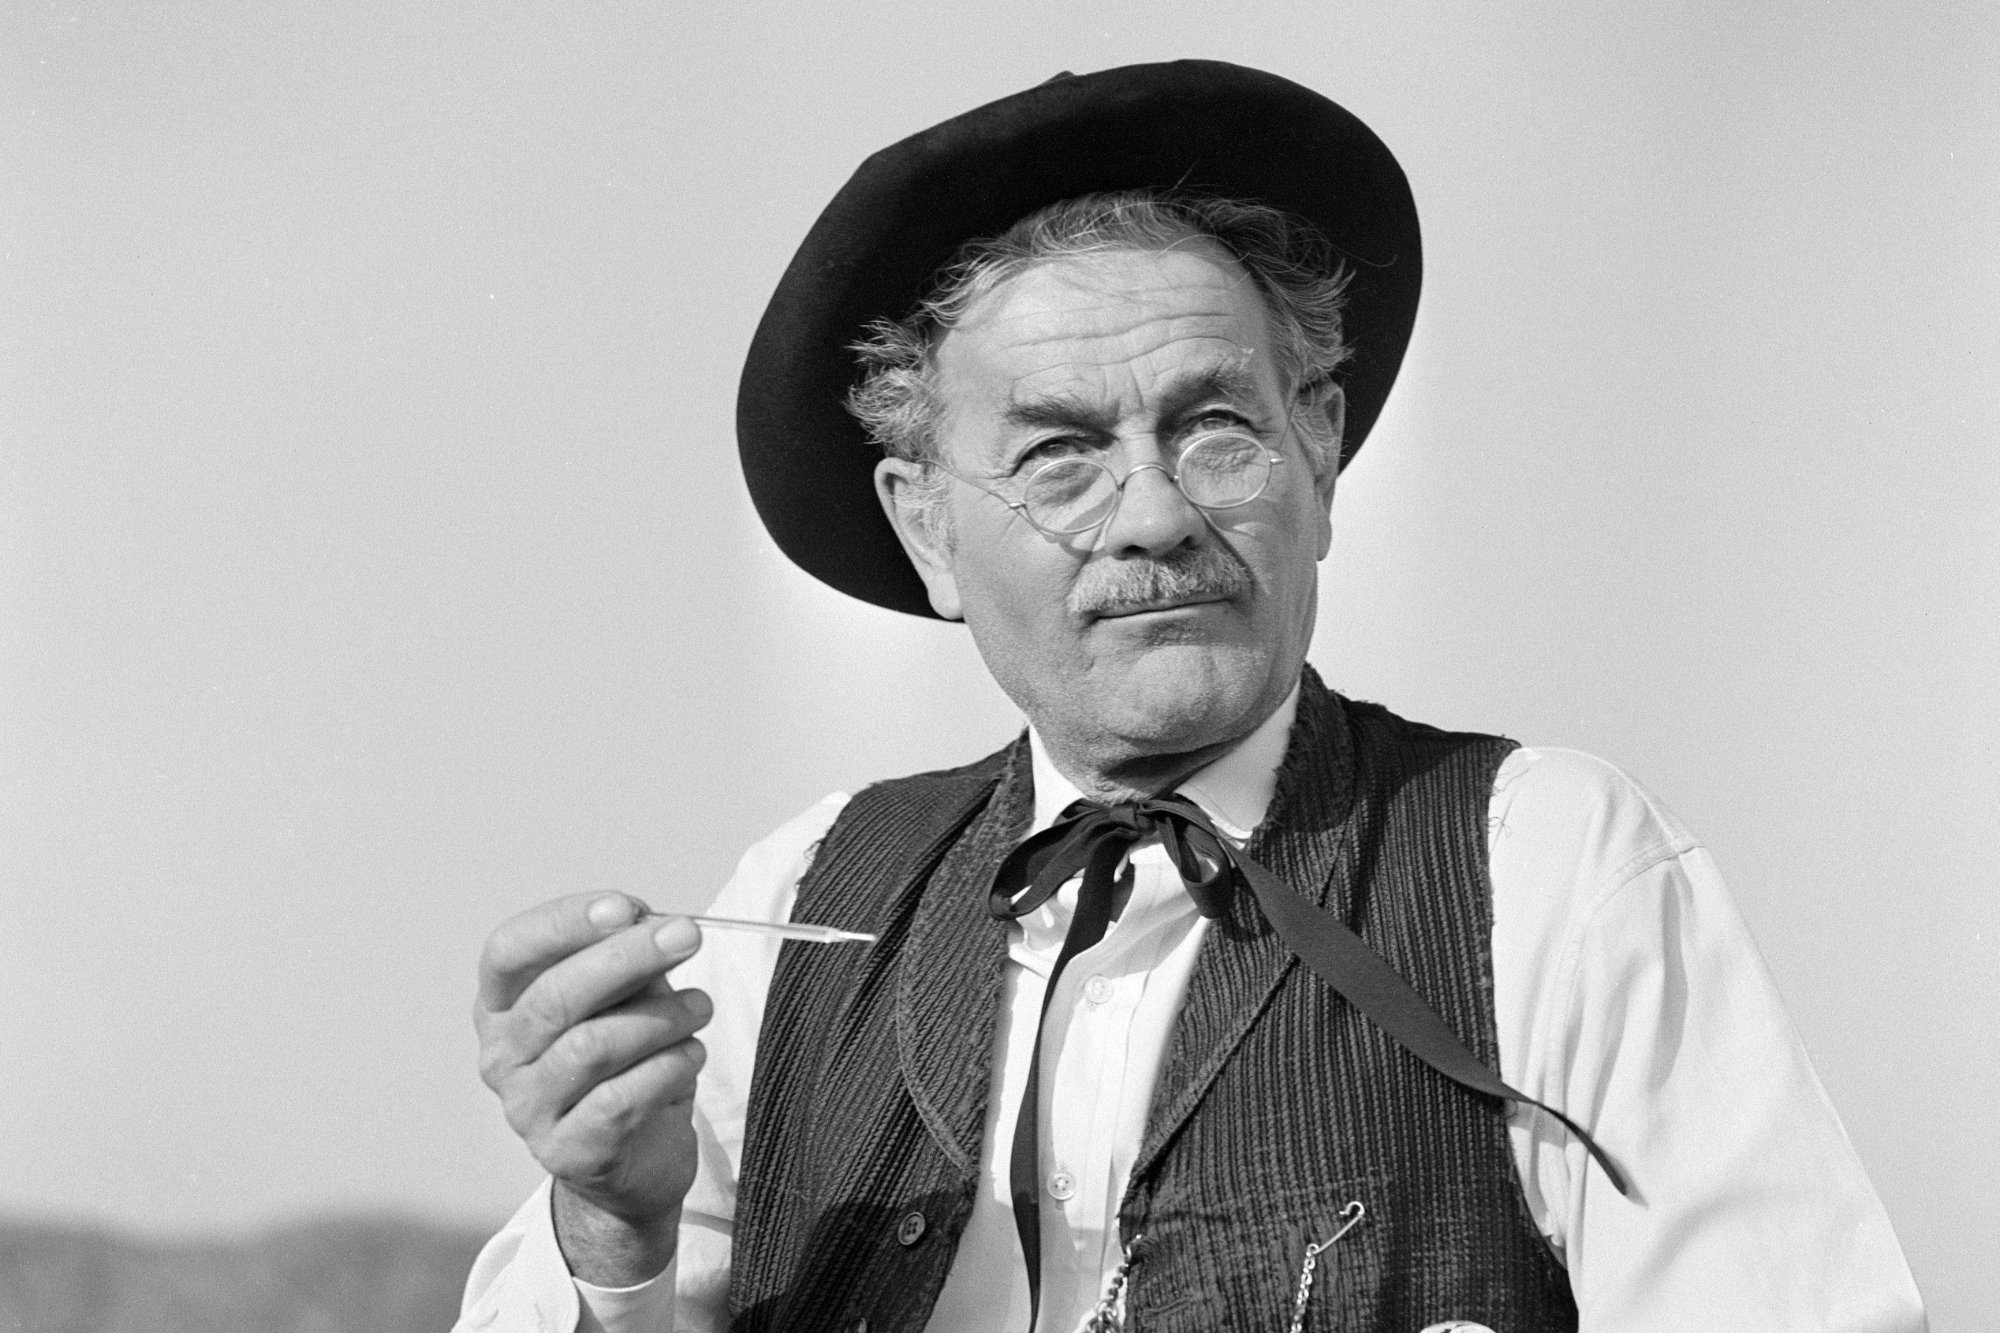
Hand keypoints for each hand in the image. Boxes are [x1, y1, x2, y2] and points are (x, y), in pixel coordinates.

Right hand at [474, 892, 711, 1284]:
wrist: (639, 1156)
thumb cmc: (626, 1061)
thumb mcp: (626, 998)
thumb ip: (631, 962)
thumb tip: (659, 926)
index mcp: (501, 1004)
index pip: (509, 950)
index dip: (565, 923)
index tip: (627, 906)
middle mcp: (501, 1056)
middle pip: (555, 997)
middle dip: (628, 957)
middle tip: (686, 936)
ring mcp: (528, 1109)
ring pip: (591, 1047)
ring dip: (660, 1018)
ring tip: (700, 1007)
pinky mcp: (568, 1152)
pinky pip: (620, 1099)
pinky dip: (668, 1067)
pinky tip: (691, 1055)